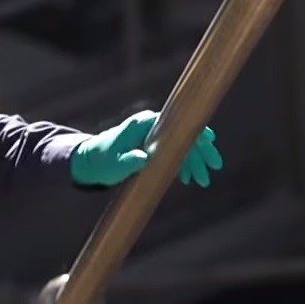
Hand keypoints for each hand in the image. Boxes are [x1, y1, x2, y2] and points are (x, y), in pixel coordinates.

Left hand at [69, 110, 222, 187]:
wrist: (91, 162)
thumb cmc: (102, 161)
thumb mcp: (115, 164)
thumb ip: (129, 161)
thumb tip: (144, 158)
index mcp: (142, 123)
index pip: (174, 122)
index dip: (193, 130)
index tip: (209, 140)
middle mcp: (150, 125)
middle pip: (182, 132)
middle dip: (200, 150)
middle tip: (213, 168)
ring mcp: (152, 135)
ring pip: (180, 144)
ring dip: (193, 161)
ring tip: (202, 181)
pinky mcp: (152, 145)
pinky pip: (173, 151)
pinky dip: (182, 163)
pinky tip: (188, 178)